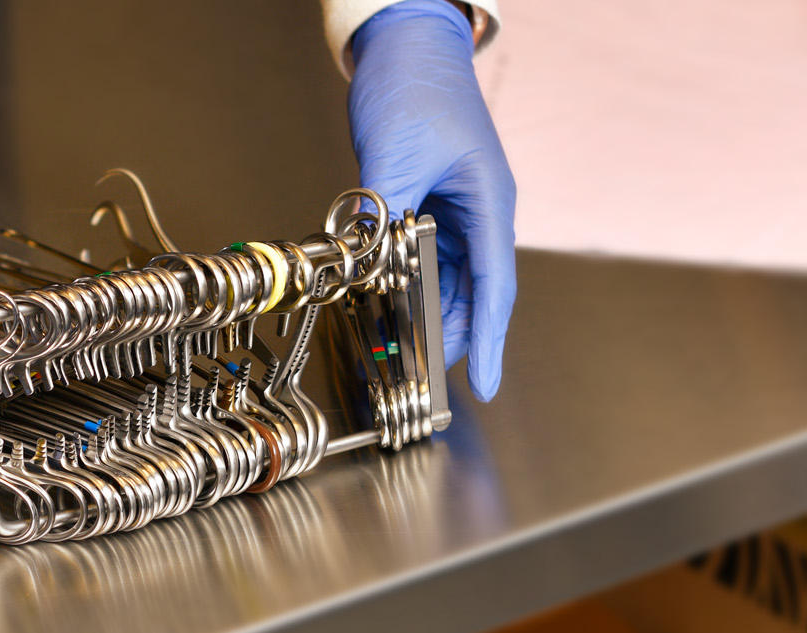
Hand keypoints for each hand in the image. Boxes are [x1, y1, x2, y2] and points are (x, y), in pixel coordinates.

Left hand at [350, 0, 516, 400]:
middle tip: (425, 377)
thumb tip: (368, 257)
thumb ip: (383, 211)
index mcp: (489, 202)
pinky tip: (388, 302)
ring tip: (405, 351)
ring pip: (446, 276)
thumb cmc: (417, 89)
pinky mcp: (427, 201)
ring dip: (426, 311)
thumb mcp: (395, 154)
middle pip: (471, 290)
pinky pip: (422, 254)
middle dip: (451, 334)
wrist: (407, 47)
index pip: (493, 286)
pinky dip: (407, 281)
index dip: (486, 338)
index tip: (484, 383)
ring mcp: (455, 207)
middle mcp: (479, 210)